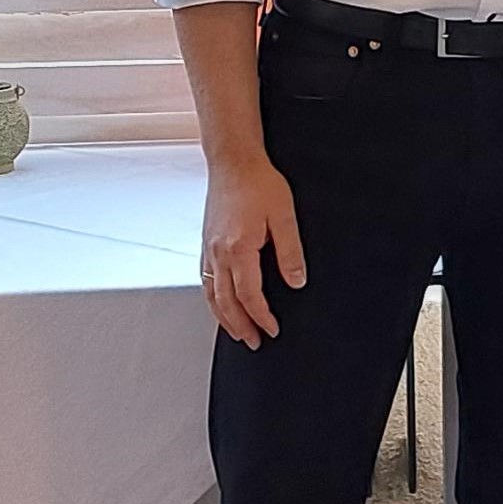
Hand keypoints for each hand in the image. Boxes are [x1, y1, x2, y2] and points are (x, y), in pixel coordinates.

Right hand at [199, 149, 305, 347]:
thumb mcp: (283, 216)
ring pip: (211, 295)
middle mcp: (218, 253)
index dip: (261, 316)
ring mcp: (208, 249)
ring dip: (224, 318)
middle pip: (226, 303)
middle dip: (241, 326)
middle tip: (255, 342)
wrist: (233, 160)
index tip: (273, 329)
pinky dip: (212, 299)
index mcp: (238, 249)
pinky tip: (220, 305)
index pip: (249, 296)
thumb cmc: (258, 182)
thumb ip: (290, 252)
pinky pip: (205, 281)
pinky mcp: (206, 243)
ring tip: (238, 333)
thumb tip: (296, 282)